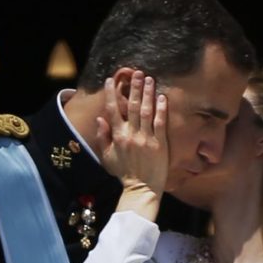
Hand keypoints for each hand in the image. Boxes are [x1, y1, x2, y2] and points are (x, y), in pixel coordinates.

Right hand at [96, 71, 168, 195]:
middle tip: (136, 73)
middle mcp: (131, 134)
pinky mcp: (160, 144)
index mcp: (118, 137)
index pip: (113, 110)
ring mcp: (147, 138)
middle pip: (132, 106)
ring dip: (148, 93)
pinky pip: (160, 123)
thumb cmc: (124, 173)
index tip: (111, 80)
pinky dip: (161, 109)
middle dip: (134, 87)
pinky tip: (162, 97)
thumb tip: (100, 118)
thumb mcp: (107, 157)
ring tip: (149, 79)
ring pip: (147, 111)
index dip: (112, 94)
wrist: (141, 188)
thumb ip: (103, 137)